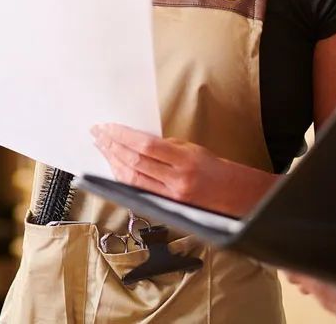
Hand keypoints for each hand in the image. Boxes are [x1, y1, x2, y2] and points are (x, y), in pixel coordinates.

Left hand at [91, 123, 276, 216]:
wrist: (237, 197)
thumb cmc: (217, 169)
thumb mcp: (194, 149)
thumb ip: (166, 147)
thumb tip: (136, 141)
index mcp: (186, 160)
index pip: (146, 146)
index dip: (123, 136)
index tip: (108, 127)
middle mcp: (177, 181)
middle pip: (135, 163)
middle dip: (112, 147)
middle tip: (97, 134)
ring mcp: (171, 197)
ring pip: (132, 180)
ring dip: (113, 162)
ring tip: (101, 147)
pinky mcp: (167, 208)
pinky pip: (138, 192)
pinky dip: (123, 178)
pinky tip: (114, 167)